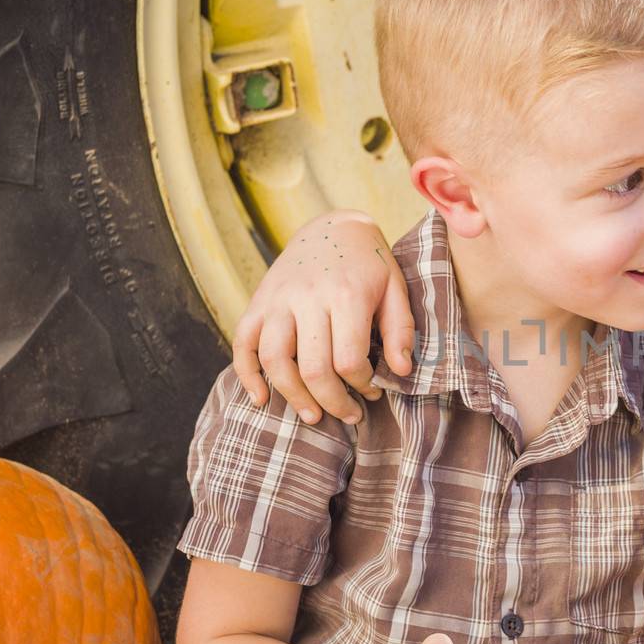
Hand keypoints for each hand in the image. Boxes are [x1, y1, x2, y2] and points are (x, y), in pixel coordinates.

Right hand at [232, 211, 415, 425]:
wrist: (333, 227)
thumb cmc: (370, 265)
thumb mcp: (395, 289)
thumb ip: (400, 330)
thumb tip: (401, 372)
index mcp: (346, 294)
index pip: (348, 359)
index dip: (362, 385)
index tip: (373, 391)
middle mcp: (307, 297)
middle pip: (312, 368)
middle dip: (332, 401)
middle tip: (349, 415)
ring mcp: (277, 300)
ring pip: (274, 360)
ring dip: (292, 396)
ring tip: (312, 415)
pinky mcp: (258, 302)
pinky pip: (243, 344)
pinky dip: (247, 375)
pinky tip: (262, 399)